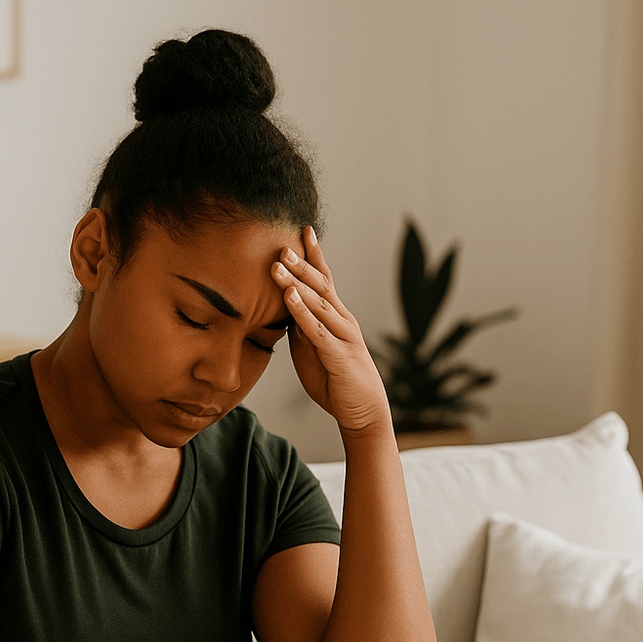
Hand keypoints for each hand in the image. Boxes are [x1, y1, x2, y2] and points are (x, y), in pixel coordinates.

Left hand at [272, 226, 392, 436]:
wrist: (362, 411)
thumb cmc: (335, 380)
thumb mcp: (311, 350)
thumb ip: (301, 329)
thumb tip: (283, 310)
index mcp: (336, 318)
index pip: (325, 281)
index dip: (314, 256)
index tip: (303, 231)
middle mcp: (343, 320)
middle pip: (321, 285)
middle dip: (302, 263)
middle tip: (283, 242)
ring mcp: (343, 336)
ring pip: (319, 302)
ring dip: (297, 281)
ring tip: (280, 262)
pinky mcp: (338, 354)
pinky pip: (317, 329)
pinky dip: (302, 311)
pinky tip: (289, 296)